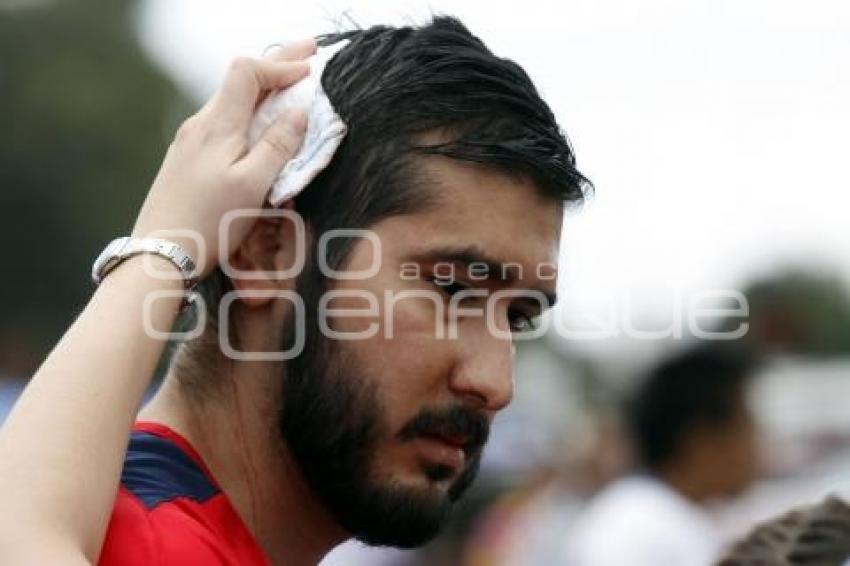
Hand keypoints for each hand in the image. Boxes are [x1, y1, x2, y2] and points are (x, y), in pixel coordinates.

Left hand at [131, 39, 315, 277]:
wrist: (159, 254)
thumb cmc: (209, 224)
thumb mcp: (253, 186)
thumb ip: (277, 146)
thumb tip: (299, 113)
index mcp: (218, 126)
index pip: (248, 72)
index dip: (281, 65)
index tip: (311, 69)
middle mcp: (200, 125)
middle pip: (239, 80)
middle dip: (276, 65)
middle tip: (308, 54)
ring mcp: (190, 142)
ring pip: (230, 100)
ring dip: (263, 89)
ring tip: (290, 85)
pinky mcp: (186, 159)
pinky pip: (222, 121)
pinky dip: (248, 111)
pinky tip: (258, 122)